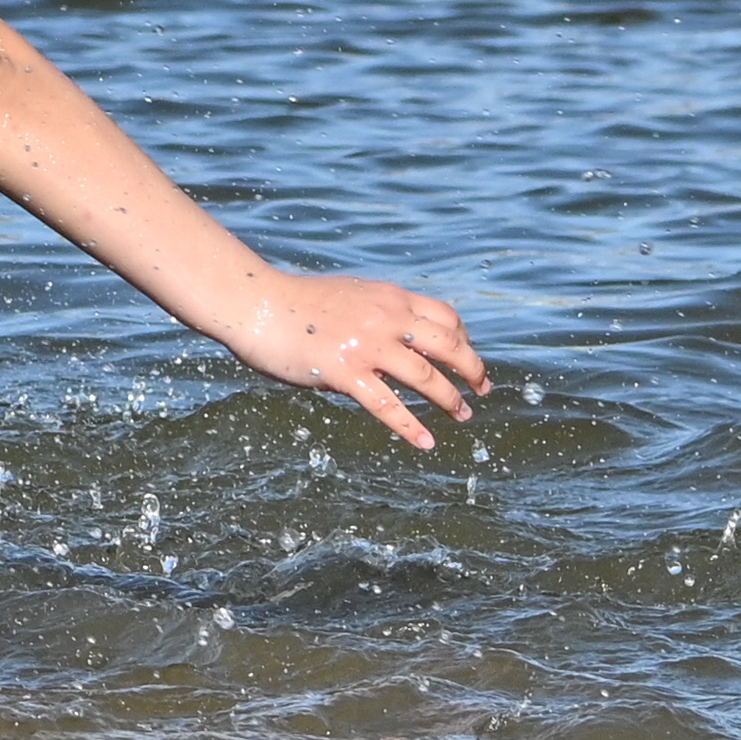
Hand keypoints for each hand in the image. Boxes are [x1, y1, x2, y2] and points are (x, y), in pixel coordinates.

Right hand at [212, 266, 487, 448]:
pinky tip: (426, 442)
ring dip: (450, 400)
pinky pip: (387, 405)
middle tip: (482, 390)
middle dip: (472, 370)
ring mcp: (366, 346)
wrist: (258, 302)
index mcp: (390, 298)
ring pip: (425, 377)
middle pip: (448, 346)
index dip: (465, 340)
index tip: (467, 359)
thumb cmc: (297, 303)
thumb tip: (398, 337)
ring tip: (463, 416)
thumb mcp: (351, 297)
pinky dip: (411, 427)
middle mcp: (386, 319)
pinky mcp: (343, 371)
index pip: (446, 317)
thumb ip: (378, 313)